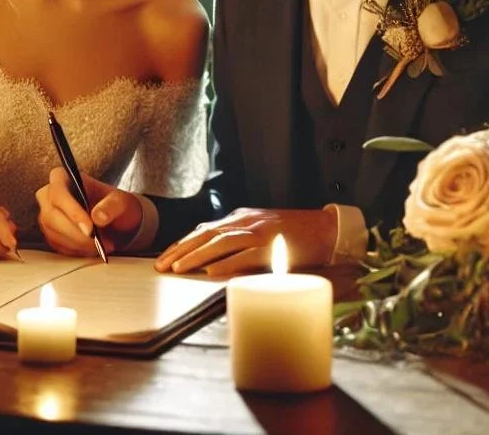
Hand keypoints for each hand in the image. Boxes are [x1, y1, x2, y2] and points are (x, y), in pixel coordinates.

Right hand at [36, 167, 142, 256]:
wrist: (116, 220)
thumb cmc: (115, 204)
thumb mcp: (121, 201)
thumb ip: (111, 206)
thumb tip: (98, 217)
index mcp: (64, 177)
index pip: (58, 192)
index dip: (71, 211)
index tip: (89, 228)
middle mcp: (50, 195)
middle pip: (51, 216)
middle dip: (75, 233)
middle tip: (97, 242)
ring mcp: (48, 215)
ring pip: (53, 234)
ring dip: (78, 244)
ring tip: (101, 246)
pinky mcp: (51, 234)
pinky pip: (57, 246)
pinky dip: (76, 251)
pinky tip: (92, 249)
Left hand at [154, 207, 336, 276]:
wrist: (327, 228)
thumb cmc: (295, 233)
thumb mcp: (262, 229)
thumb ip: (240, 239)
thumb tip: (213, 259)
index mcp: (243, 217)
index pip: (205, 229)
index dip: (183, 243)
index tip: (165, 257)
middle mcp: (247, 221)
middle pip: (207, 233)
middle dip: (181, 249)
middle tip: (161, 265)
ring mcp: (260, 232)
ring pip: (221, 242)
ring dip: (197, 256)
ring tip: (178, 268)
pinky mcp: (273, 246)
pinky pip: (245, 255)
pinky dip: (226, 263)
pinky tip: (211, 272)